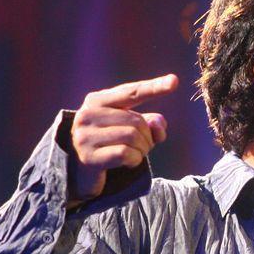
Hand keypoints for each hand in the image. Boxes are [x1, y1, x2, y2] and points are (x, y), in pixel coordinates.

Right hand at [68, 74, 177, 206]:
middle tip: (143, 147)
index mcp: (97, 101)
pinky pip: (125, 154)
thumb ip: (149, 124)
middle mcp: (87, 114)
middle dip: (148, 137)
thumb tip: (159, 123)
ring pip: (133, 137)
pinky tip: (128, 163)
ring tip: (135, 154)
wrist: (78, 172)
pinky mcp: (88, 157)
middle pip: (137, 121)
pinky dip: (135, 160)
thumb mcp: (129, 130)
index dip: (154, 87)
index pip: (131, 92)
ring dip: (143, 150)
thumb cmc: (108, 145)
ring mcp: (85, 136)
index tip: (175, 81)